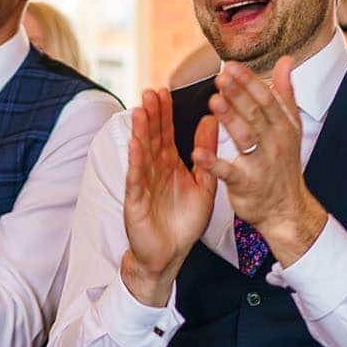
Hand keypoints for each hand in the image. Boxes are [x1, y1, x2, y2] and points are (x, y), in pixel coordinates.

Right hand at [121, 87, 217, 305]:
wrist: (169, 255)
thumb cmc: (184, 223)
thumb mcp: (204, 185)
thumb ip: (207, 155)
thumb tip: (212, 122)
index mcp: (170, 165)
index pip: (166, 134)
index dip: (165, 113)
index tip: (166, 91)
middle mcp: (154, 171)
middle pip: (151, 137)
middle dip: (151, 115)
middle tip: (151, 91)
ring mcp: (143, 184)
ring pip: (141, 153)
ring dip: (140, 131)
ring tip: (140, 109)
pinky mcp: (136, 201)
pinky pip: (136, 178)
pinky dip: (135, 161)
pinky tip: (135, 144)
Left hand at [191, 60, 327, 265]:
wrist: (286, 209)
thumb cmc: (283, 165)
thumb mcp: (290, 128)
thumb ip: (285, 94)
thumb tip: (286, 61)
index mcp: (283, 126)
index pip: (266, 98)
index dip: (249, 81)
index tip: (232, 66)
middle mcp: (274, 142)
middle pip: (255, 113)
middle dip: (237, 94)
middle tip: (220, 77)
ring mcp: (261, 164)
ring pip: (245, 137)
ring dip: (230, 119)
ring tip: (214, 101)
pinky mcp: (246, 184)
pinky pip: (228, 172)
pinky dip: (213, 163)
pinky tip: (198, 152)